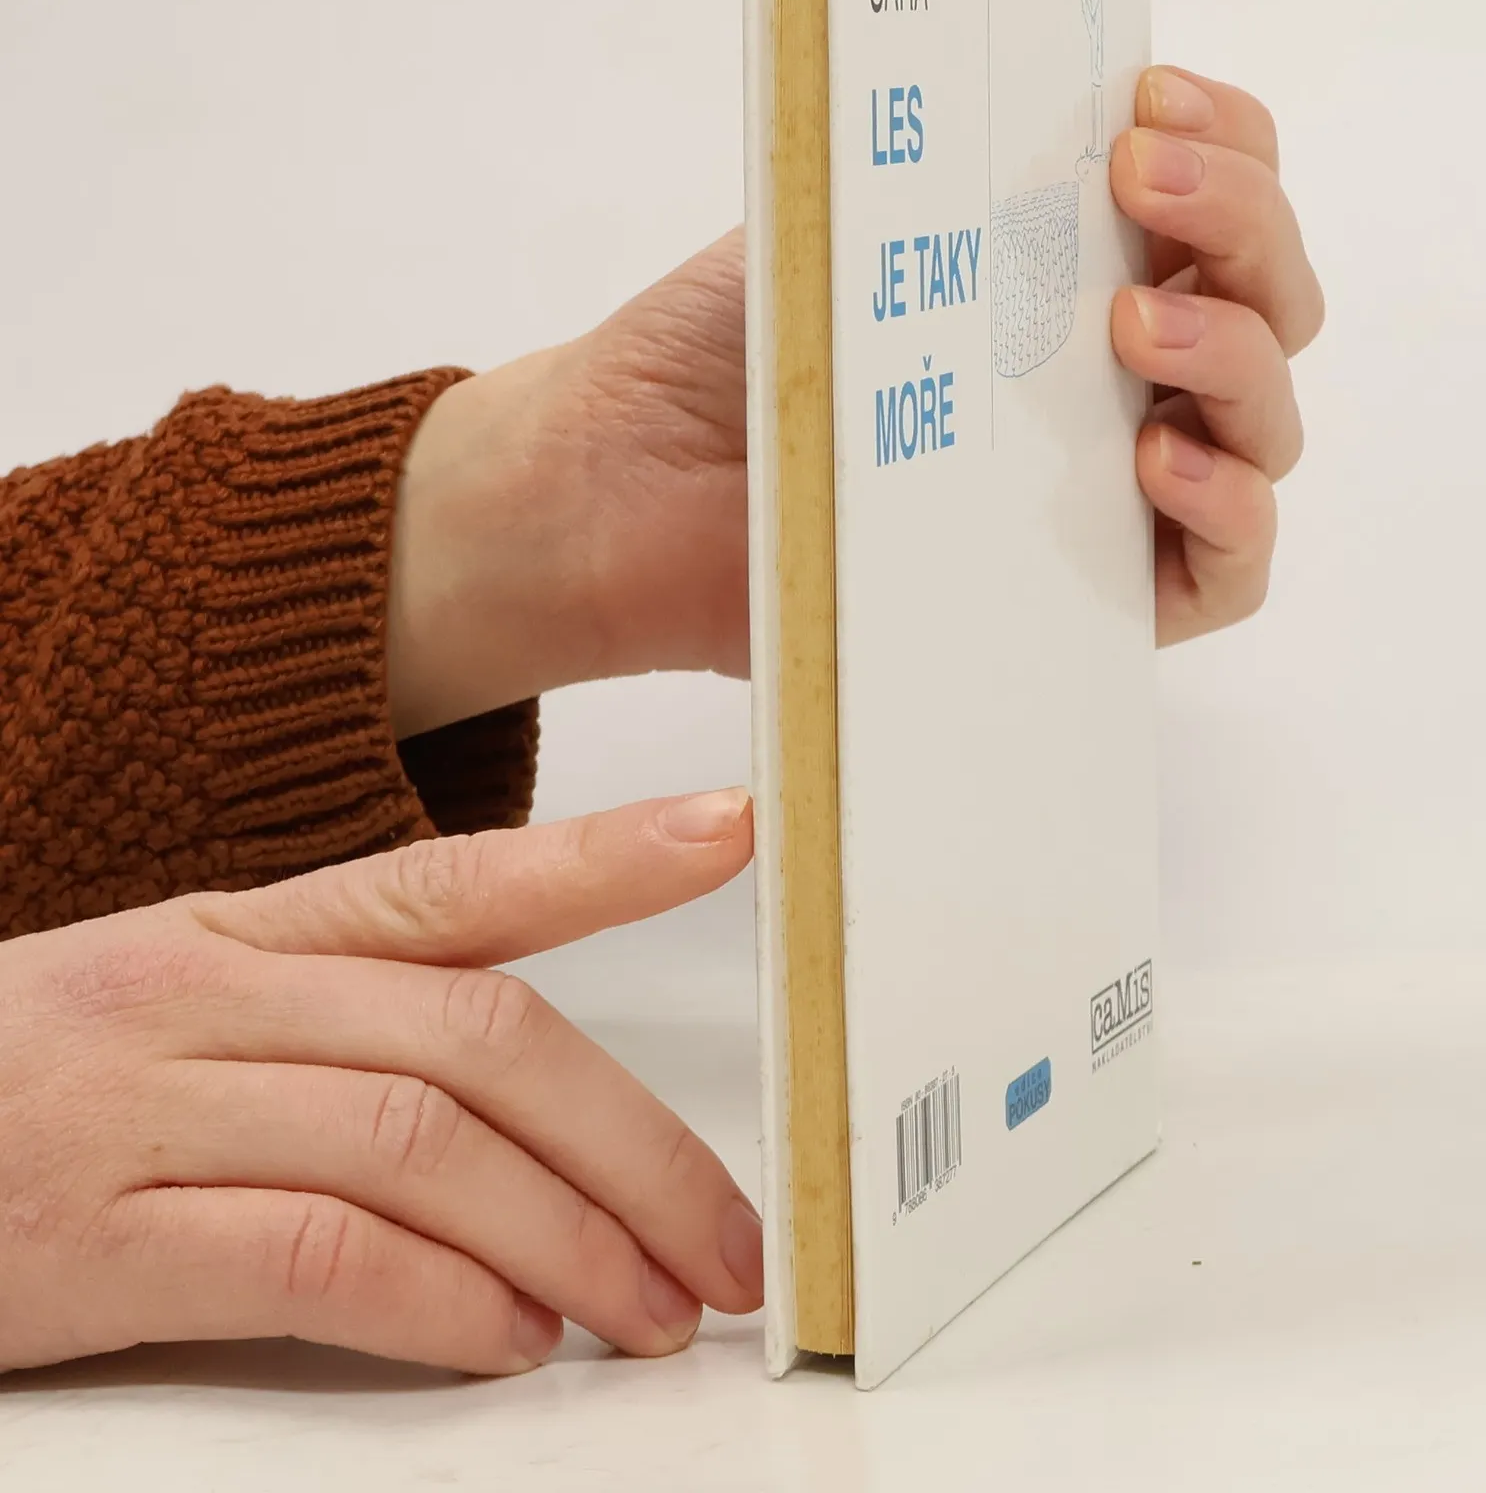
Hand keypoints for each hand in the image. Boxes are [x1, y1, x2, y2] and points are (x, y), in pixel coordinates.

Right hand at [0, 791, 763, 1374]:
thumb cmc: (31, 1077)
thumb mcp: (184, 999)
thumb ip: (351, 1017)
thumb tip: (537, 1090)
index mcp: (245, 928)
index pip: (458, 878)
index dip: (606, 853)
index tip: (733, 830)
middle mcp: (211, 997)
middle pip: (481, 1040)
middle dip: (634, 1146)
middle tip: (727, 1237)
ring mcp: (150, 1110)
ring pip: (421, 1146)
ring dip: (568, 1238)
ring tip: (650, 1306)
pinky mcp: (95, 1242)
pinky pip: (315, 1256)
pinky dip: (438, 1303)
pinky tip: (506, 1338)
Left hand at [384, 68, 1319, 732]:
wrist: (623, 485)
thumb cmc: (731, 345)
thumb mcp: (848, 214)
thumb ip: (960, 169)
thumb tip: (1065, 85)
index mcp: (1083, 264)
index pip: (1223, 192)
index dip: (1225, 139)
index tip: (1154, 99)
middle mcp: (1125, 371)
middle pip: (1271, 296)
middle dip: (1241, 222)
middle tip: (1144, 186)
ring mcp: (1123, 486)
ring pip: (1266, 422)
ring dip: (1232, 354)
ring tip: (1133, 324)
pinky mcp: (1103, 599)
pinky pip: (1228, 566)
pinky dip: (1224, 506)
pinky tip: (1156, 460)